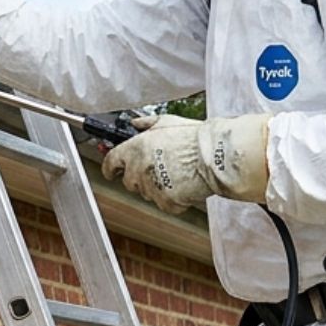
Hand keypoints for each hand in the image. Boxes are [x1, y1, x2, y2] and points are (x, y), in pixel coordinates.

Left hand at [101, 113, 270, 210]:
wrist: (214, 155)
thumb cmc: (193, 138)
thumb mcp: (166, 121)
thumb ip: (146, 123)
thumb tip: (134, 123)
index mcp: (135, 148)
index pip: (111, 163)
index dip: (111, 168)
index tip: (112, 172)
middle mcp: (139, 168)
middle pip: (129, 181)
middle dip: (139, 177)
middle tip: (158, 170)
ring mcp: (152, 187)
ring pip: (147, 193)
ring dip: (158, 187)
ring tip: (178, 174)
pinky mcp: (166, 202)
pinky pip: (165, 204)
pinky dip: (174, 199)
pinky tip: (185, 186)